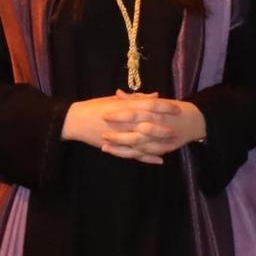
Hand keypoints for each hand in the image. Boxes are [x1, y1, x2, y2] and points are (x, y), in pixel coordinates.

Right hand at [63, 92, 206, 163]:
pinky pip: (135, 155)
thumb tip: (155, 96)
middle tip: (179, 128)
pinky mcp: (118, 148)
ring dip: (160, 143)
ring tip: (174, 145)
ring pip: (145, 141)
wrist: (76, 121)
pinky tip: (160, 160)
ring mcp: (122, 136)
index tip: (177, 107)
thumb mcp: (114, 99)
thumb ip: (135, 98)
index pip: (149, 106)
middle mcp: (125, 122)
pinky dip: (148, 158)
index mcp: (124, 107)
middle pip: (150, 124)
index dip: (164, 107)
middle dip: (166, 126)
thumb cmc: (95, 107)